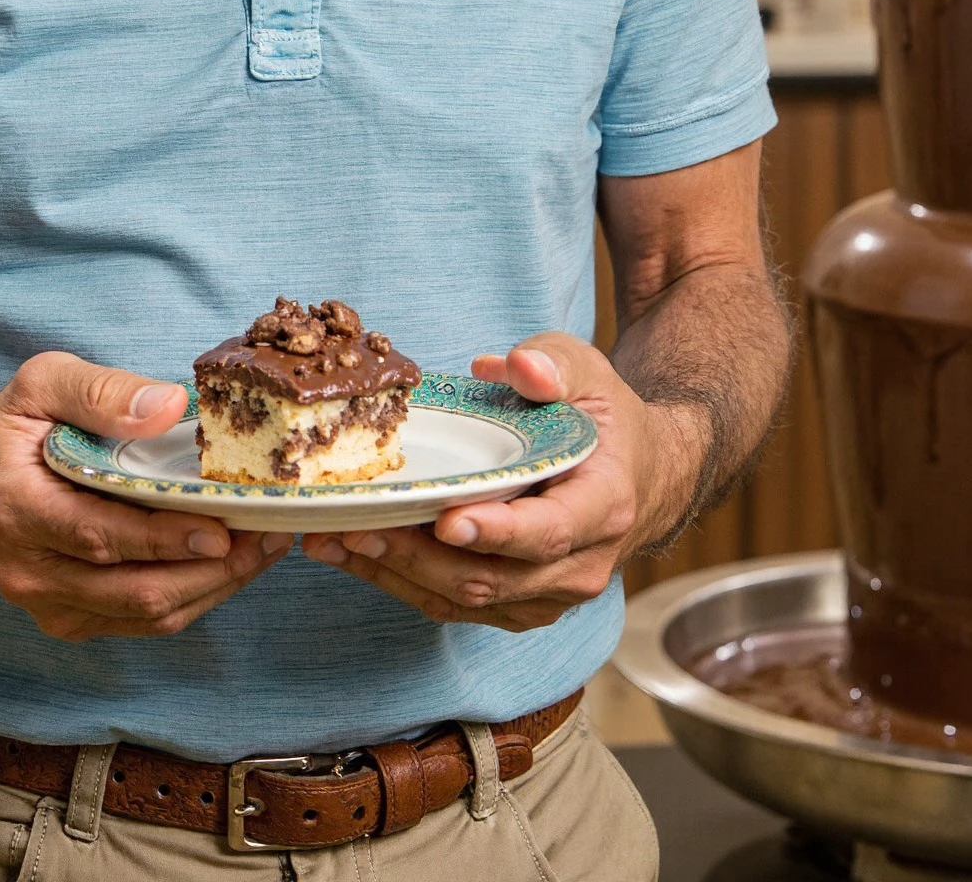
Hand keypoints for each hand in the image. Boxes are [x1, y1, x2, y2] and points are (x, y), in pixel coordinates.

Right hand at [0, 351, 287, 640]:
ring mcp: (50, 605)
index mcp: (16, 509)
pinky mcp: (75, 620)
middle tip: (271, 533)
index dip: (162, 539)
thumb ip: (101, 390)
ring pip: (148, 614)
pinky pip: (145, 621)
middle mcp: (28, 571)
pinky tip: (233, 561)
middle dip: (211, 568)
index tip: (220, 528)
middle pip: (133, 590)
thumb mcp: (43, 382)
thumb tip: (169, 405)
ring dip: (215, 586)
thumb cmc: (15, 427)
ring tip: (266, 544)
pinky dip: (198, 595)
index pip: (97, 537)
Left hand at [301, 334, 704, 630]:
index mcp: (601, 507)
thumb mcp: (589, 373)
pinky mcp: (518, 606)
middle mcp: (579, 566)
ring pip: (464, 600)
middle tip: (354, 527)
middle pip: (490, 577)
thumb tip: (514, 365)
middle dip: (416, 556)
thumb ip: (554, 364)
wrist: (640, 476)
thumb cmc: (604, 419)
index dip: (495, 532)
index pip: (547, 532)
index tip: (445, 521)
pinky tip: (352, 555)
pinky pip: (454, 606)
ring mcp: (548, 596)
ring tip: (331, 542)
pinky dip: (400, 584)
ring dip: (394, 575)